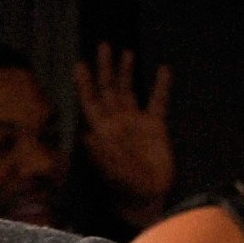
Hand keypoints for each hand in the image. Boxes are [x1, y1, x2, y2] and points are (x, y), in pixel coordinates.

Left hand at [74, 46, 175, 226]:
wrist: (146, 197)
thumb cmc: (124, 187)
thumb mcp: (112, 172)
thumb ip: (101, 154)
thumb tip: (88, 136)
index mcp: (102, 131)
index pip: (91, 102)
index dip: (85, 84)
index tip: (80, 64)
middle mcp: (116, 122)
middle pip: (108, 89)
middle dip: (105, 68)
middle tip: (103, 45)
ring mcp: (135, 122)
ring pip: (129, 91)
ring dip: (127, 72)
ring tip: (126, 52)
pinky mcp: (155, 127)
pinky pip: (158, 102)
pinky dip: (161, 87)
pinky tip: (163, 70)